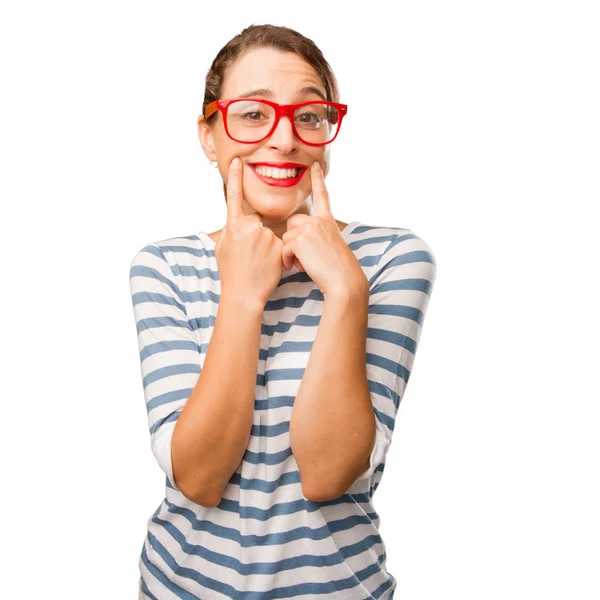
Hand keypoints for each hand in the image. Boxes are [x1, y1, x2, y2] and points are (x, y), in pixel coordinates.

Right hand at [215, 157, 284, 306]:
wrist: (244, 294)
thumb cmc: (230, 273)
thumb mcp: (221, 248)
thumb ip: (229, 230)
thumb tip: (235, 220)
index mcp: (233, 226)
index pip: (234, 197)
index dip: (235, 178)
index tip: (238, 161)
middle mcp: (250, 227)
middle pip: (256, 221)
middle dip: (255, 234)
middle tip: (248, 255)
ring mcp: (266, 236)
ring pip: (269, 233)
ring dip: (266, 245)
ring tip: (257, 262)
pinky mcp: (280, 246)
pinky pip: (280, 243)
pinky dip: (276, 252)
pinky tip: (267, 265)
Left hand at [281, 162, 367, 297]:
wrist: (343, 280)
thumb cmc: (337, 269)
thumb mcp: (330, 245)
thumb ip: (316, 235)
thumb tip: (298, 238)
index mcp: (327, 220)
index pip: (322, 196)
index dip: (318, 179)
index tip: (315, 164)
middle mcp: (319, 221)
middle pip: (292, 223)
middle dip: (293, 239)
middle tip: (305, 256)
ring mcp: (309, 229)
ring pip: (287, 238)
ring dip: (291, 253)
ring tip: (306, 264)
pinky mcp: (300, 240)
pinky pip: (284, 249)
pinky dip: (287, 260)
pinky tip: (297, 267)